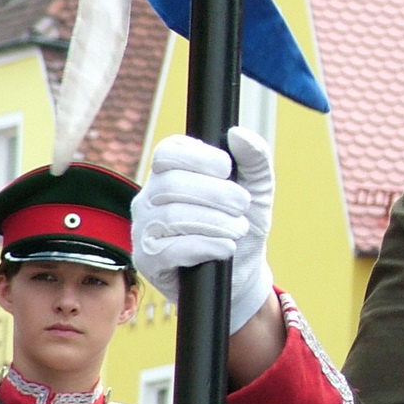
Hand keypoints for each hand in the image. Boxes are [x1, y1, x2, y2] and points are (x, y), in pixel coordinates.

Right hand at [131, 127, 275, 333]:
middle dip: (216, 194)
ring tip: (238, 229)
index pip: (168, 152)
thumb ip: (254, 159)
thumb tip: (238, 134)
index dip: (199, 157)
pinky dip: (205, 246)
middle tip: (242, 206)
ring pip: (171, 216)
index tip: (228, 170)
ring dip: (215, 223)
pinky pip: (170, 249)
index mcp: (170, 172)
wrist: (242, 270)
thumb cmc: (243, 222)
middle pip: (171, 184)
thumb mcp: (258, 188)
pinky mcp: (148, 260)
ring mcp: (145, 228)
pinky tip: (226, 248)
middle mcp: (150, 197)